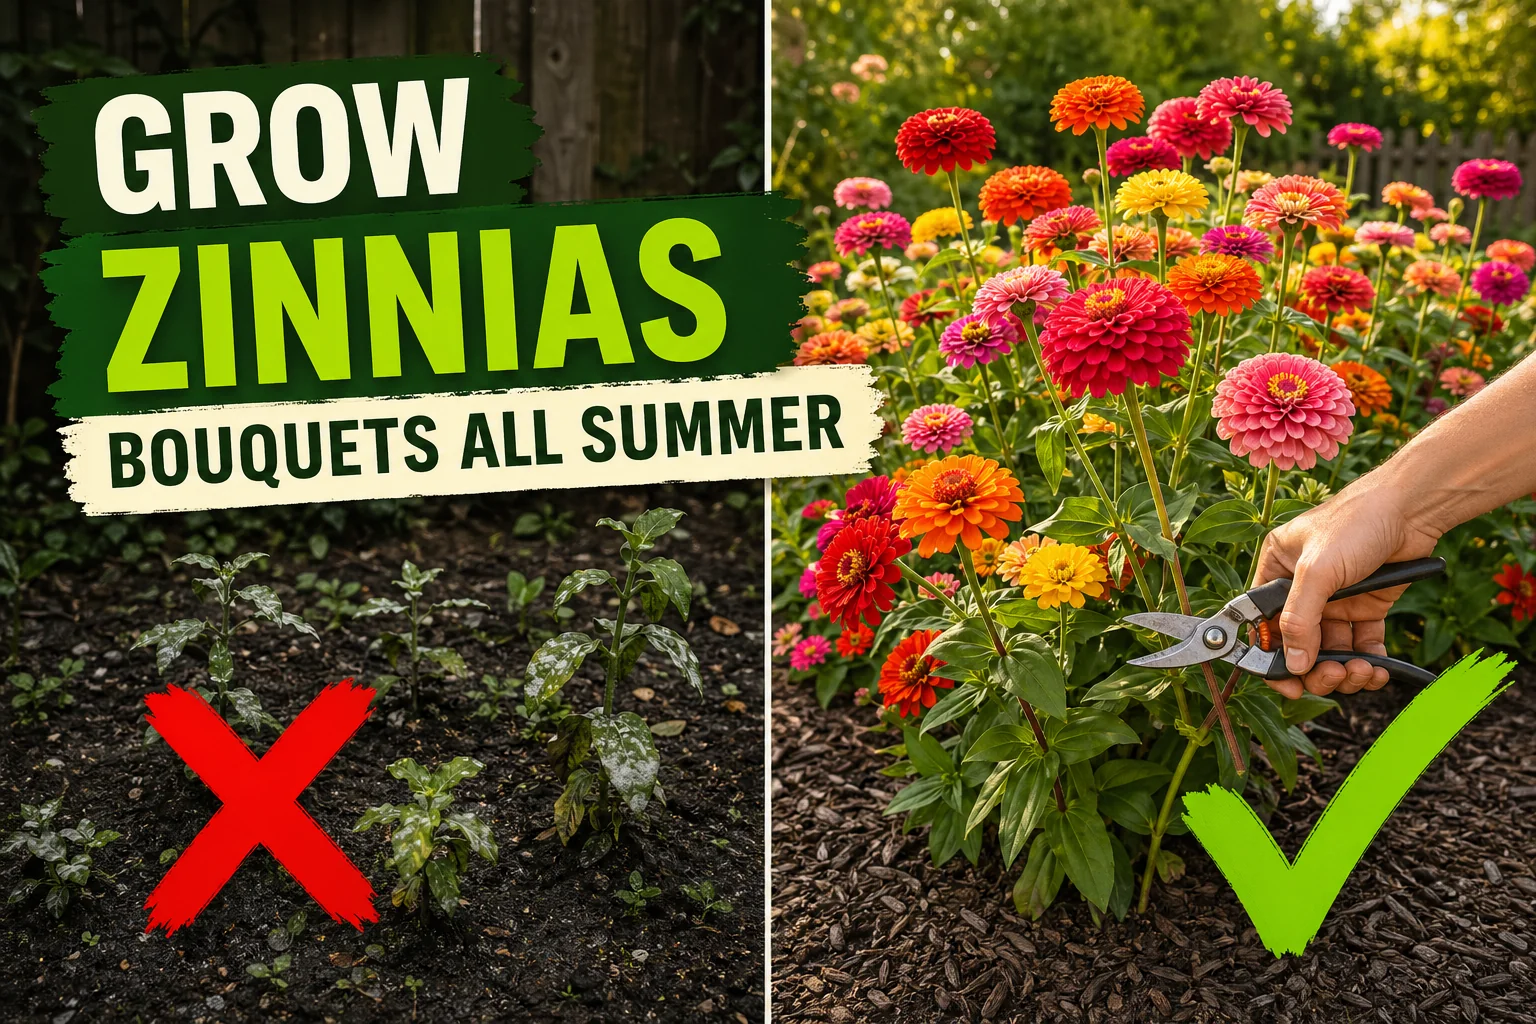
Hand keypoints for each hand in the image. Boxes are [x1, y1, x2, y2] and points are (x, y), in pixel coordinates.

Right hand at [1253, 477, 1440, 699]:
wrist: (1410, 509)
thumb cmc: (1355, 523)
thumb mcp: (1316, 571)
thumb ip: (1299, 619)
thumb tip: (1293, 664)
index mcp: (1276, 571)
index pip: (1262, 625)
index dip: (1270, 657)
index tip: (1287, 682)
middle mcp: (1302, 589)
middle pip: (1298, 645)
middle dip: (1316, 668)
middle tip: (1333, 677)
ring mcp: (1335, 601)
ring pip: (1331, 651)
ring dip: (1345, 669)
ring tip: (1362, 671)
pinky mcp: (1366, 608)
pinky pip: (1362, 646)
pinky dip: (1369, 662)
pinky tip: (1378, 669)